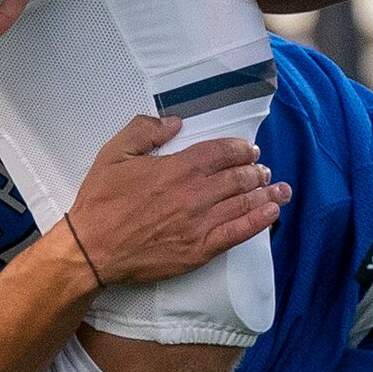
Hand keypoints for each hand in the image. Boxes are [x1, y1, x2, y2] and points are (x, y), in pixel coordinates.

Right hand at [60, 115, 289, 286]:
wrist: (92, 250)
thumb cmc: (101, 201)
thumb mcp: (114, 153)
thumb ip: (145, 130)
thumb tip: (175, 122)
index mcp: (178, 167)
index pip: (222, 152)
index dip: (240, 149)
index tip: (250, 150)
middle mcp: (195, 194)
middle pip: (238, 177)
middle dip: (256, 171)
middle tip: (262, 169)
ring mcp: (201, 223)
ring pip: (244, 203)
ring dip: (266, 193)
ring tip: (280, 188)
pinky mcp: (200, 250)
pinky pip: (238, 233)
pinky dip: (259, 220)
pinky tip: (272, 212)